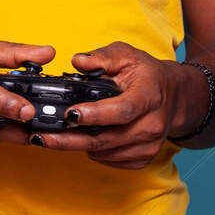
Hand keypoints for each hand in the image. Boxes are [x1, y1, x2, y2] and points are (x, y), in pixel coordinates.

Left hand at [31, 42, 197, 168]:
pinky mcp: (142, 158)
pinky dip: (92, 151)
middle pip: (106, 139)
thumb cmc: (147, 75)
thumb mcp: (127, 55)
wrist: (174, 96)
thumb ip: (101, 57)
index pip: (121, 110)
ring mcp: (148, 145)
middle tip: (41, 136)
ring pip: (104, 152)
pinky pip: (108, 160)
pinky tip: (82, 137)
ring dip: (77, 146)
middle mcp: (152, 124)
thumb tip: (78, 62)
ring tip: (54, 135)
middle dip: (70, 139)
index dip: (95, 115)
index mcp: (149, 95)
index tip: (70, 115)